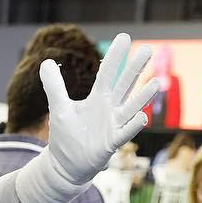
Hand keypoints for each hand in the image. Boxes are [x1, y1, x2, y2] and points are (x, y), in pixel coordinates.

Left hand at [43, 33, 159, 186]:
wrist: (66, 165)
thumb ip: (54, 86)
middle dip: (134, 69)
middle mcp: (109, 110)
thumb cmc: (66, 136)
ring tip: (156, 82)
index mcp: (97, 99)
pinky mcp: (111, 143)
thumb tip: (45, 62)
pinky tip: (142, 117)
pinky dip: (132, 126)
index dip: (114, 57)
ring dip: (142, 97)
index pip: (108, 73)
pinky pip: (124, 134)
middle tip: (147, 49)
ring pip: (130, 108)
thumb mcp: (58, 108)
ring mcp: (113, 126)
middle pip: (123, 85)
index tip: (124, 37)